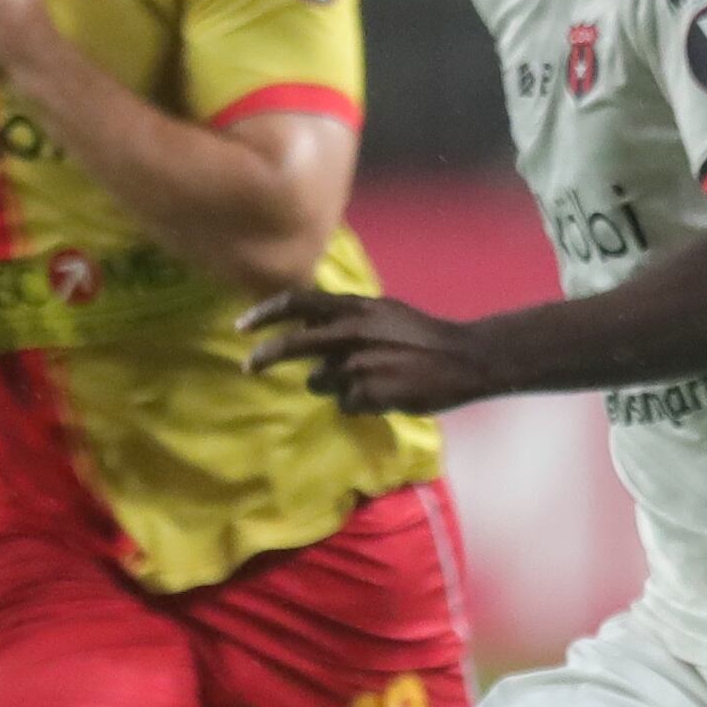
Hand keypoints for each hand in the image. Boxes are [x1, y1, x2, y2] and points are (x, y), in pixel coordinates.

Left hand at [243, 288, 499, 416]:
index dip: (266, 312)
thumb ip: (347, 317)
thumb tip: (309, 325)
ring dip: (334, 385)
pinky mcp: (368, 392)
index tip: (242, 326)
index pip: (299, 302)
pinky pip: (346, 404)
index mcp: (356, 306)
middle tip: (247, 368)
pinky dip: (359, 404)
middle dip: (265, 357)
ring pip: (321, 381)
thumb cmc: (422, 336)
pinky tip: (384, 394)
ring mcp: (359, 363)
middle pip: (294, 345)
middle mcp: (352, 331)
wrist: (464, 358)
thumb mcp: (382, 313)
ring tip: (370, 380)